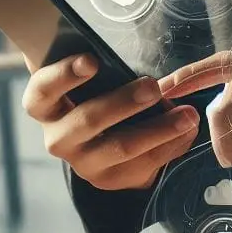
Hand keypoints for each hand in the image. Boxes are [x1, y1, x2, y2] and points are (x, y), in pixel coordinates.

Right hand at [22, 54, 200, 191]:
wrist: (97, 143)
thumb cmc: (93, 94)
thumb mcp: (86, 80)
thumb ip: (93, 66)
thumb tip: (115, 51)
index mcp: (43, 106)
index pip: (43, 90)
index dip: (64, 75)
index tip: (92, 61)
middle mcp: (57, 138)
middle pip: (87, 121)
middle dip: (123, 103)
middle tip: (153, 87)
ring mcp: (83, 163)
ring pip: (121, 147)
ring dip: (158, 129)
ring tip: (187, 114)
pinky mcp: (109, 180)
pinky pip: (143, 165)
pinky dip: (170, 145)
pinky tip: (188, 130)